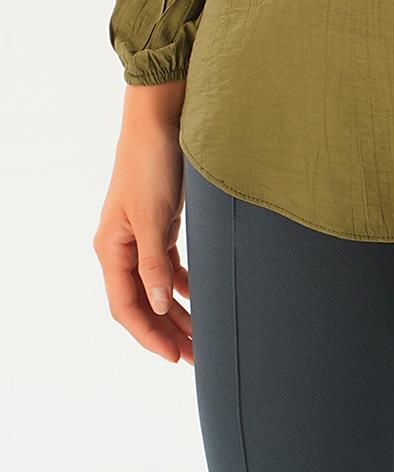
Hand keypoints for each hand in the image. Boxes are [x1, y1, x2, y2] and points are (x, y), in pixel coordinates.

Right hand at [94, 103, 193, 364]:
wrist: (160, 118)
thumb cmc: (152, 163)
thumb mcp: (154, 216)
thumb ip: (154, 263)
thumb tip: (158, 304)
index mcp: (112, 248)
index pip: (126, 306)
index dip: (149, 334)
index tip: (174, 356)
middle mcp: (121, 246)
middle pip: (141, 301)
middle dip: (166, 330)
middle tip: (195, 355)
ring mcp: (140, 234)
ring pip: (156, 285)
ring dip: (176, 310)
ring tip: (201, 334)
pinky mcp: (159, 222)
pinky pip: (166, 264)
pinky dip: (181, 282)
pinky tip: (198, 296)